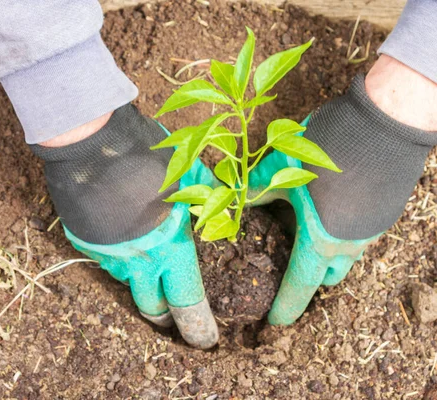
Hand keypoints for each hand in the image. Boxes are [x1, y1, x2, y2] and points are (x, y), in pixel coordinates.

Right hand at [65, 157, 218, 348]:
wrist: (90, 144)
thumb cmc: (145, 156)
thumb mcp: (189, 173)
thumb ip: (210, 197)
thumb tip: (227, 211)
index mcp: (170, 248)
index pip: (188, 303)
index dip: (198, 327)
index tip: (205, 340)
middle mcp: (138, 261)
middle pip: (153, 310)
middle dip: (165, 319)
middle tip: (172, 318)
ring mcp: (108, 256)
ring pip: (128, 283)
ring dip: (141, 280)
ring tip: (148, 259)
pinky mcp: (85, 245)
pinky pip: (107, 261)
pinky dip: (119, 256)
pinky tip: (122, 234)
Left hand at [249, 57, 436, 324]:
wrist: (386, 120)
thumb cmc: (329, 145)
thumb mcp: (281, 167)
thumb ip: (255, 189)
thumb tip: (231, 198)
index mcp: (322, 239)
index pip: (300, 285)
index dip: (286, 305)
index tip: (275, 322)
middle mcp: (351, 242)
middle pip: (326, 274)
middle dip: (307, 277)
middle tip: (288, 265)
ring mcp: (373, 228)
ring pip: (346, 256)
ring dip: (326, 254)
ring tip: (306, 234)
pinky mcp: (385, 211)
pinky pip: (359, 235)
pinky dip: (341, 233)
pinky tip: (329, 207)